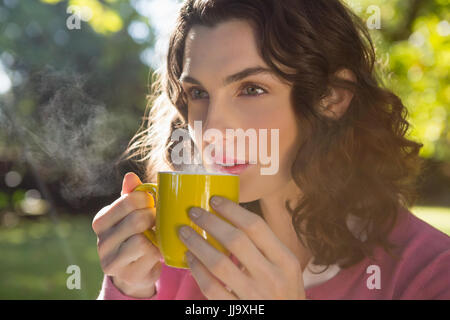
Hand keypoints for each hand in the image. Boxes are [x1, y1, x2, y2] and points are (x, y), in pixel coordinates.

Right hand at [92, 172, 161, 297]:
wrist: (136, 270)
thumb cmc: (135, 235)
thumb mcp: (131, 214)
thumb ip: (131, 195)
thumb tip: (130, 176)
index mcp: (101, 220)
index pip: (128, 200)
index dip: (147, 199)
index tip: (152, 203)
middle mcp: (101, 240)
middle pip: (137, 220)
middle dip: (153, 218)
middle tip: (158, 220)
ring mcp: (111, 260)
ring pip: (140, 240)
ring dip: (155, 236)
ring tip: (156, 235)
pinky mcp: (126, 274)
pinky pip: (148, 256)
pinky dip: (157, 251)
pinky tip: (156, 250)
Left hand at [178, 195, 305, 299]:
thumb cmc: (284, 293)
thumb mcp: (286, 268)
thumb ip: (266, 247)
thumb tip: (232, 217)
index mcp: (285, 261)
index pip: (256, 227)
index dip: (232, 210)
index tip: (215, 200)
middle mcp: (271, 277)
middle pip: (235, 240)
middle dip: (210, 222)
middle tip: (194, 212)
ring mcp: (253, 297)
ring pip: (218, 263)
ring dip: (197, 243)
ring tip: (184, 231)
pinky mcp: (236, 312)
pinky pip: (210, 288)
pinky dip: (197, 270)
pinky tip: (190, 258)